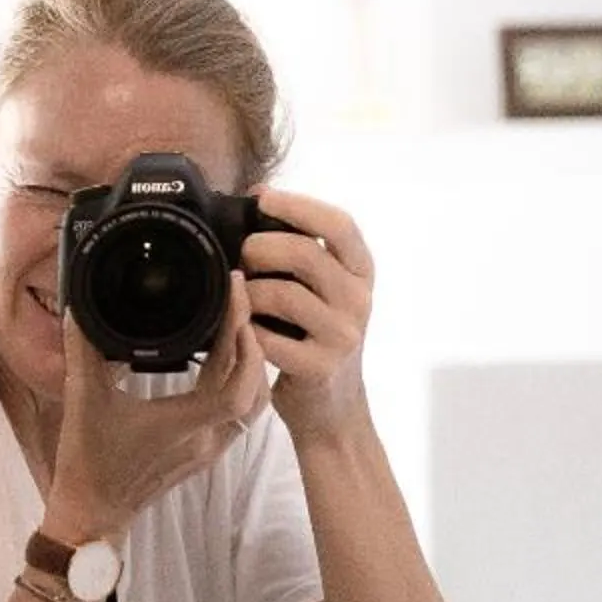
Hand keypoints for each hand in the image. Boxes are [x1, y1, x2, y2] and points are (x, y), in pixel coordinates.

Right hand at [44, 274, 269, 539]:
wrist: (92, 512)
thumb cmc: (87, 462)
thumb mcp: (82, 399)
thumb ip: (82, 350)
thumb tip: (79, 309)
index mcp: (183, 425)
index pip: (234, 379)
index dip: (242, 337)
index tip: (234, 297)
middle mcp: (206, 439)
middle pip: (255, 387)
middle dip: (253, 341)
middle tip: (239, 301)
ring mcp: (209, 450)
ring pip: (255, 404)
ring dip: (254, 365)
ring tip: (239, 327)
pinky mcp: (205, 454)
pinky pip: (241, 415)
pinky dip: (244, 385)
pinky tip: (229, 363)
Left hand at [242, 190, 374, 446]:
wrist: (331, 406)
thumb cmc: (315, 336)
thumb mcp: (323, 288)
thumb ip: (301, 247)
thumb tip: (258, 195)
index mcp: (361, 272)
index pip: (340, 224)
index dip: (299, 205)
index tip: (262, 197)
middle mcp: (359, 300)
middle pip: (304, 253)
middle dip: (259, 247)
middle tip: (240, 255)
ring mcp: (343, 335)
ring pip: (282, 294)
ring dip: (247, 291)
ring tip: (240, 296)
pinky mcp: (320, 367)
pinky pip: (268, 337)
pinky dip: (246, 329)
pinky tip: (243, 329)